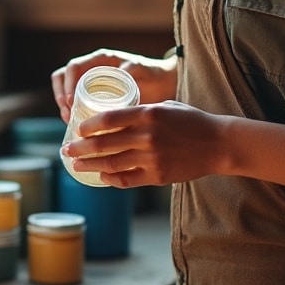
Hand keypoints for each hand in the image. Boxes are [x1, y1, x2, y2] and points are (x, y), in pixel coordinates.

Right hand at [50, 49, 177, 121]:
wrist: (163, 86)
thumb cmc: (153, 74)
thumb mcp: (143, 69)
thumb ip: (134, 68)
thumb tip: (124, 70)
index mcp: (99, 60)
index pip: (73, 67)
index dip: (68, 83)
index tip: (71, 101)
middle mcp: (91, 70)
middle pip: (62, 79)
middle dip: (61, 97)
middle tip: (69, 115)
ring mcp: (91, 85)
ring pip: (65, 92)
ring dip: (63, 107)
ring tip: (71, 122)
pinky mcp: (93, 99)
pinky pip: (76, 104)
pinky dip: (73, 114)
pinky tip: (79, 128)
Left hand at [61, 101, 228, 186]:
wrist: (219, 144)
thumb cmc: (191, 121)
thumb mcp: (165, 106)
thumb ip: (140, 112)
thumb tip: (112, 117)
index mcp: (148, 114)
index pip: (109, 119)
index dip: (88, 125)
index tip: (77, 129)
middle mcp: (147, 136)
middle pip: (104, 143)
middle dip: (80, 147)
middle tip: (66, 149)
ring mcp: (152, 157)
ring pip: (111, 163)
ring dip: (89, 165)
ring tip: (75, 164)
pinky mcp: (158, 175)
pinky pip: (127, 179)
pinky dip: (111, 179)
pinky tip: (101, 176)